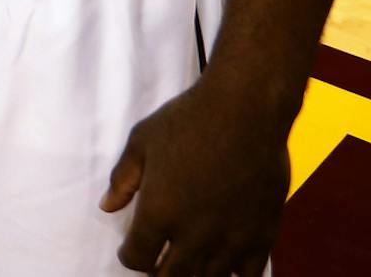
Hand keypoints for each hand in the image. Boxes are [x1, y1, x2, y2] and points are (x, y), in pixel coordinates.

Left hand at [100, 75, 290, 273]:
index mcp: (159, 212)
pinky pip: (247, 276)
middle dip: (159, 273)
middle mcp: (194, 234)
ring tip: (187, 264)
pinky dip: (232, 275)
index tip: (132, 250)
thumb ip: (123, 179)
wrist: (245, 111)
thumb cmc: (189, 120)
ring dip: (193, 275)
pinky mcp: (262, 236)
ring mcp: (230, 239)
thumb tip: (107, 206)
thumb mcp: (141, 142)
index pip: (137, 258)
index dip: (130, 257)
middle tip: (158, 262)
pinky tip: (224, 265)